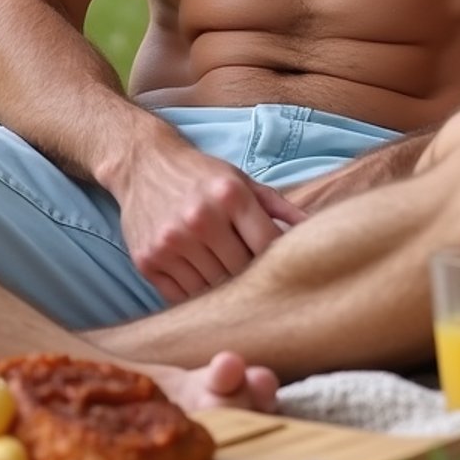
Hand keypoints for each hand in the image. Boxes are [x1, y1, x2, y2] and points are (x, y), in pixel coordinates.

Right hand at [117, 144, 306, 303]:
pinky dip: (195, 295)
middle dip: (252, 278)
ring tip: (227, 280)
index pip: (267, 247)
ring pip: (212, 289)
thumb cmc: (201, 174)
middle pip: (241, 272)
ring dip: (224, 290)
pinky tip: (200, 279)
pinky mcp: (148, 261)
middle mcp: (200, 219)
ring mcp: (171, 242)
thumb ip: (280, 207)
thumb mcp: (242, 180)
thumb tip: (317, 230)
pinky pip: (181, 296)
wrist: (142, 163)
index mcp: (230, 195)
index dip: (278, 263)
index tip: (282, 270)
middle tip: (256, 282)